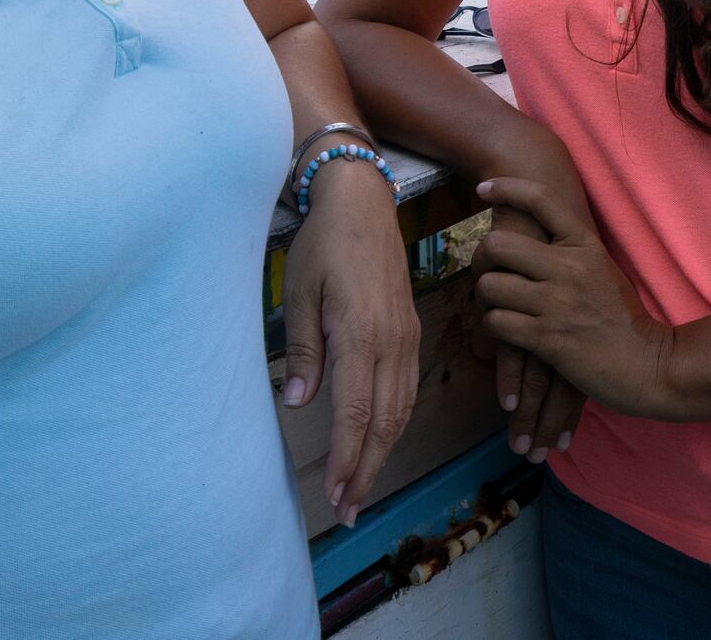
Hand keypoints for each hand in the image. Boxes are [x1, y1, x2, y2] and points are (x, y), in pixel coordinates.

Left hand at [280, 163, 420, 526]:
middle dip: (365, 469)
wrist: (363, 201)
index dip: (345, 457)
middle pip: (384, 422)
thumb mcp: (299, 291)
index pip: (355, 412)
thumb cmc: (324, 243)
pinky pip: (407, 390)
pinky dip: (394, 423)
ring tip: (360, 487)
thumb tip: (299, 402)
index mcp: (361, 333)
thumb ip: (303, 348)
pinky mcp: (411, 332)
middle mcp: (392, 341)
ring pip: (400, 410)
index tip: (333, 493)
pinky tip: (379, 440)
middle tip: (347, 509)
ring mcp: (407, 337)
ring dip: (381, 452)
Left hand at [474, 176, 677, 419]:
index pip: (540, 200)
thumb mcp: (604, 270)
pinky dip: (493, 328)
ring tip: (495, 307)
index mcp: (584, 245)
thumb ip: (572, 252)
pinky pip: (496, 322)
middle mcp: (568, 267)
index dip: (507, 189)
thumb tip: (534, 237)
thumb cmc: (625, 319)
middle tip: (486, 273)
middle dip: (481, 261)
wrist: (650, 364)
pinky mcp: (546, 338)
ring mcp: (556, 302)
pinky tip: (505, 332)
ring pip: (489, 286)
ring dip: (485, 300)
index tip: (484, 190)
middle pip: (496, 245)